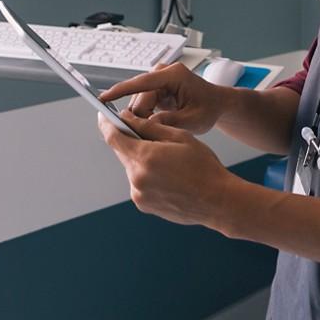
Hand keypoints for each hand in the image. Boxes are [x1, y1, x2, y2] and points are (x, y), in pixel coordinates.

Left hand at [97, 109, 236, 226]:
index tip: (102, 115)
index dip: (105, 124)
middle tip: (145, 134)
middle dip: (130, 141)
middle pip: (122, 152)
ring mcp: (139, 193)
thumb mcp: (179, 137)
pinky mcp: (143, 204)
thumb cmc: (203, 166)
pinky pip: (138, 183)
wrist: (217, 201)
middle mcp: (137, 177)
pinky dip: (147, 175)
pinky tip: (167, 175)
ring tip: (166, 160)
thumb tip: (126, 118)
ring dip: (141, 159)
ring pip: (131, 167)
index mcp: (146, 157)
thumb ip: (149, 127)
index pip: (113, 137)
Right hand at [99, 63, 226, 133]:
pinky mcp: (154, 87)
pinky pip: (141, 104)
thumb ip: (170, 122)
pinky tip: (156, 124)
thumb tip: (147, 125)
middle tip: (154, 136)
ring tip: (161, 129)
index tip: (103, 98)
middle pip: (138, 99)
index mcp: (174, 75)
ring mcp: (157, 79)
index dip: (121, 91)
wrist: (216, 102)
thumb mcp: (194, 120)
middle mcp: (162, 73)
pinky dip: (145, 117)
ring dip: (143, 119)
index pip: (142, 83)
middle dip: (141, 119)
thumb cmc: (209, 108)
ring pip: (137, 104)